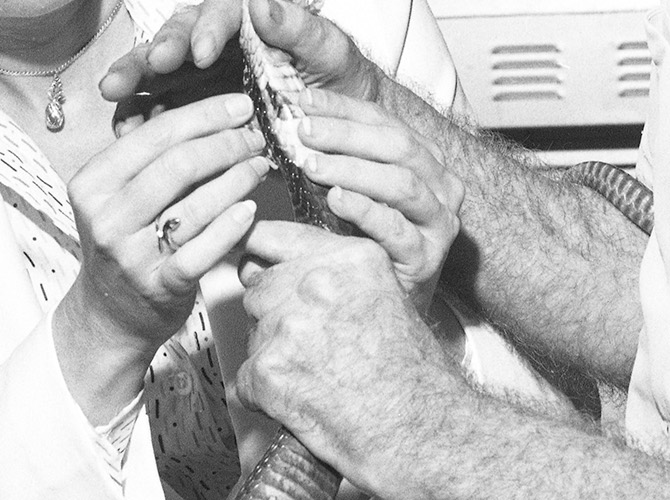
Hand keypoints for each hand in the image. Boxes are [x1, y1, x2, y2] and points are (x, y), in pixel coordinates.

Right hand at [57, 93, 268, 357]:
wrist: (109, 314)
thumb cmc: (126, 241)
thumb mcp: (120, 195)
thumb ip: (153, 156)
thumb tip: (214, 113)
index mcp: (93, 183)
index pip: (155, 135)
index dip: (205, 115)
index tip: (239, 106)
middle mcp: (107, 218)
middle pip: (179, 164)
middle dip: (227, 143)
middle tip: (254, 137)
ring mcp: (132, 255)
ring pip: (197, 204)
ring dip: (238, 178)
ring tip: (260, 165)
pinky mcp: (160, 286)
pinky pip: (206, 248)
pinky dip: (232, 224)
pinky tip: (250, 208)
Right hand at [99, 0, 384, 122]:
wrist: (341, 125)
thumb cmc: (339, 80)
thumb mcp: (331, 52)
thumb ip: (300, 27)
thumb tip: (262, 1)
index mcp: (249, 12)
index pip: (222, 10)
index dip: (208, 29)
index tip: (202, 53)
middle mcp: (215, 35)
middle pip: (177, 34)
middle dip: (158, 50)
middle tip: (150, 67)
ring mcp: (197, 70)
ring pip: (157, 68)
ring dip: (135, 78)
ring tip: (115, 93)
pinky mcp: (189, 103)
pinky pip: (158, 106)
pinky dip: (141, 115)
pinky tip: (126, 128)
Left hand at [235, 223, 468, 482]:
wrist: (422, 432)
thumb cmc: (413, 377)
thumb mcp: (386, 298)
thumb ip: (338, 277)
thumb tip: (282, 271)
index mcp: (351, 257)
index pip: (279, 237)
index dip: (263, 255)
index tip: (250, 259)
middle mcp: (318, 282)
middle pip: (262, 288)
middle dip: (275, 316)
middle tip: (311, 349)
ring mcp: (290, 325)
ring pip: (254, 333)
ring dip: (272, 354)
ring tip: (315, 378)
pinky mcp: (270, 370)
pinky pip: (247, 378)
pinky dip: (266, 396)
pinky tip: (302, 403)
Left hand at [299, 88, 462, 311]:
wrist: (390, 300)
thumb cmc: (368, 239)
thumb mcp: (356, 190)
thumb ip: (337, 157)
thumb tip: (292, 121)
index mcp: (425, 160)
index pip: (385, 122)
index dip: (344, 108)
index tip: (304, 101)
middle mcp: (440, 186)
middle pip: (397, 147)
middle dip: (347, 135)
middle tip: (304, 131)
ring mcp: (438, 223)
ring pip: (402, 185)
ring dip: (354, 170)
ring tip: (312, 165)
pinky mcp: (427, 258)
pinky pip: (397, 230)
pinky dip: (366, 211)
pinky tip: (336, 200)